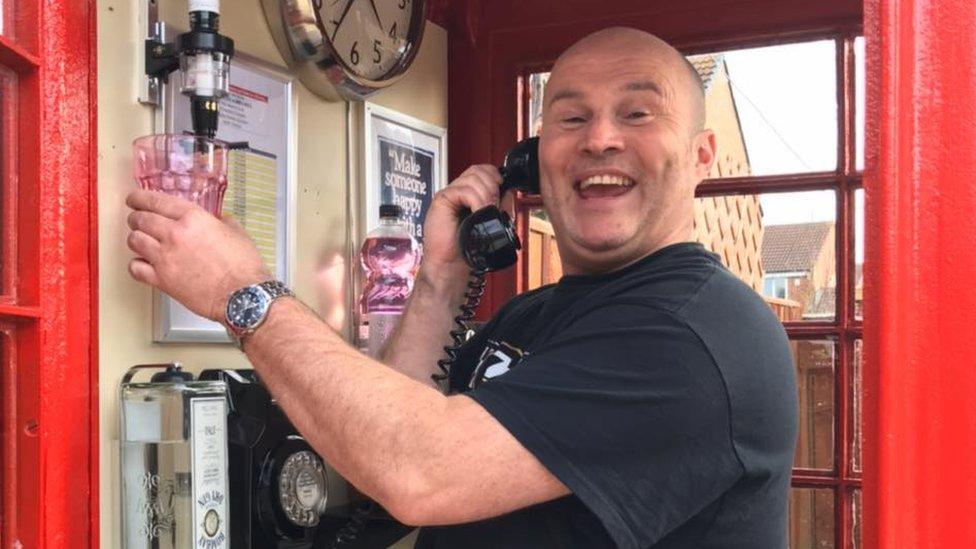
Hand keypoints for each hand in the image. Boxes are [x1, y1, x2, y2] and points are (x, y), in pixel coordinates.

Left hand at [125, 190, 271, 321]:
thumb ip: (222, 222)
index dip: (140, 198)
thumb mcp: (237, 233)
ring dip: (136, 239)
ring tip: (141, 242)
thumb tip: (218, 220)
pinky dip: (136, 265)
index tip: (135, 199)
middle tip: (137, 220)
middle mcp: (175, 234)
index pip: (155, 201)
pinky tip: (143, 264)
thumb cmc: (243, 267)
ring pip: (134, 241)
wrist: (243, 295)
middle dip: (136, 218)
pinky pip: (135, 268)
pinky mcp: (162, 280)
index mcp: (193, 218)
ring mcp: (165, 257)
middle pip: (140, 219)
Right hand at [419, 164, 500, 288]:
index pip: (481, 170)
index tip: (501, 188)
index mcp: (467, 194)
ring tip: (487, 211)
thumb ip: (499, 206)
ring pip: (472, 178)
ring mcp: (449, 194)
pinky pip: (463, 190)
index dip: (494, 175)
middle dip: (492, 184)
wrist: (451, 264)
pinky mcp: (441, 200)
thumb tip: (508, 191)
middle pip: (477, 170)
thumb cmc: (466, 248)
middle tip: (495, 204)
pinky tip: (478, 213)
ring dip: (486, 194)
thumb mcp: (489, 223)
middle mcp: (457, 191)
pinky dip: (476, 200)